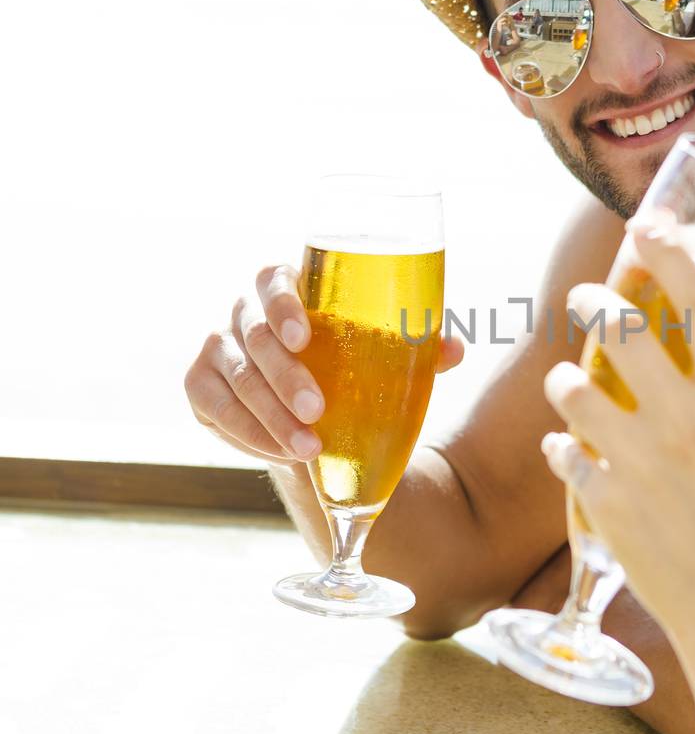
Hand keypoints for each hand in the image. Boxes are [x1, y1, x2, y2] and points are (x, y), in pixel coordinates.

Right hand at [184, 265, 463, 464]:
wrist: (312, 404)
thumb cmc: (349, 360)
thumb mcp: (382, 350)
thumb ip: (416, 344)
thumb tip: (453, 347)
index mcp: (288, 287)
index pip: (272, 279)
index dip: (283, 304)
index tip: (304, 337)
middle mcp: (245, 312)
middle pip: (254, 335)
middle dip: (285, 376)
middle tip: (316, 410)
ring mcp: (218, 348)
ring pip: (235, 378)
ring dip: (270, 417)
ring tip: (309, 449)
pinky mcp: (201, 388)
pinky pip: (215, 409)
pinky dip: (248, 435)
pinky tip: (281, 454)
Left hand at [540, 223, 694, 658]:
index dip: (672, 250)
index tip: (648, 223)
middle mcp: (686, 422)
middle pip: (621, 330)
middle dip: (593, 302)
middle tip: (586, 301)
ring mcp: (641, 462)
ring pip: (572, 388)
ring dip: (564, 380)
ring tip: (568, 385)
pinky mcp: (605, 502)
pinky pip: (561, 453)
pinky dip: (560, 448)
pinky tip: (567, 453)